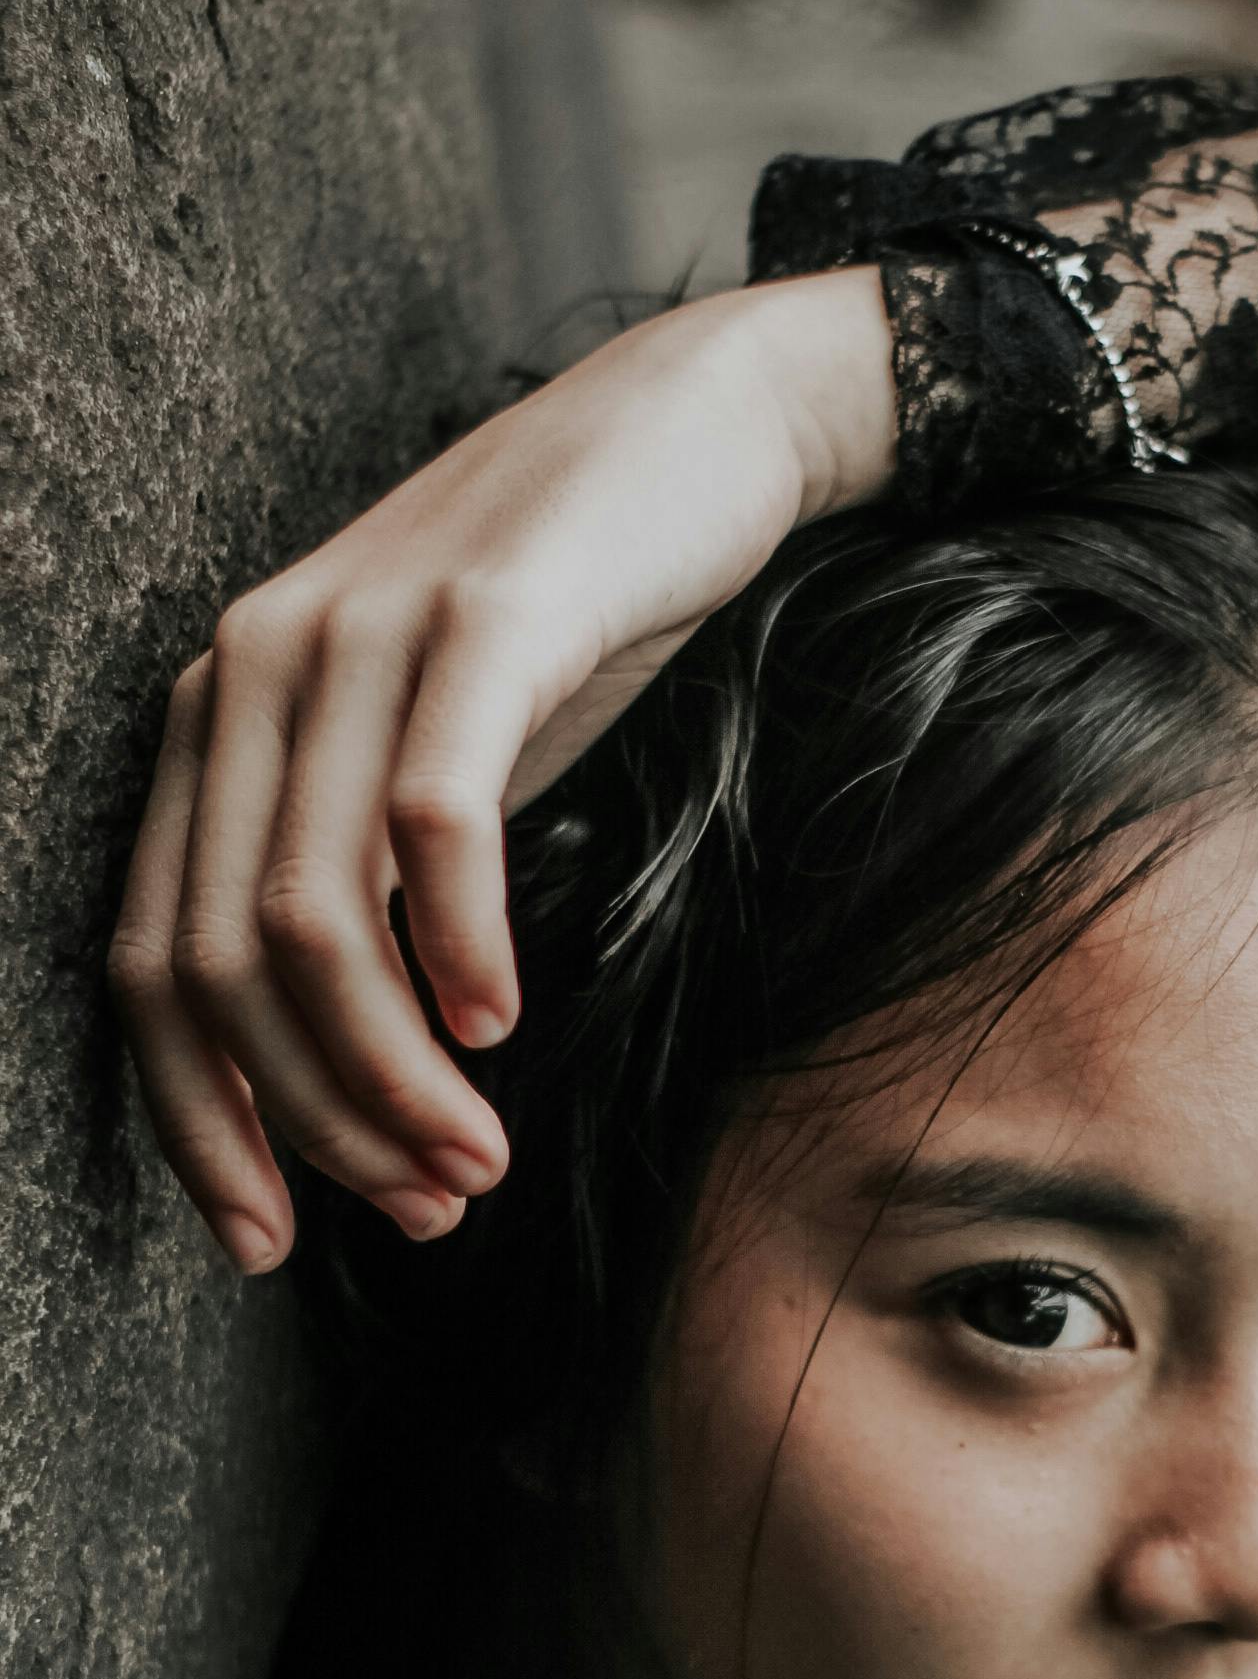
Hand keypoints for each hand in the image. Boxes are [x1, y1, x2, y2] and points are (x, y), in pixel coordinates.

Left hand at [108, 267, 894, 1270]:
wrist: (684, 434)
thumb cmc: (558, 629)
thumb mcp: (424, 766)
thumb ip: (363, 896)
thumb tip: (359, 1091)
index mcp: (218, 721)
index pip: (152, 963)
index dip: (199, 1126)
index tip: (270, 1244)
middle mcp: (254, 671)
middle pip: (228, 964)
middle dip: (319, 1124)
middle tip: (430, 1205)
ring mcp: (361, 636)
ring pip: (316, 918)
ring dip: (391, 1075)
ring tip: (476, 1157)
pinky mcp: (482, 618)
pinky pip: (432, 824)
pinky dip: (460, 951)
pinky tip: (501, 1023)